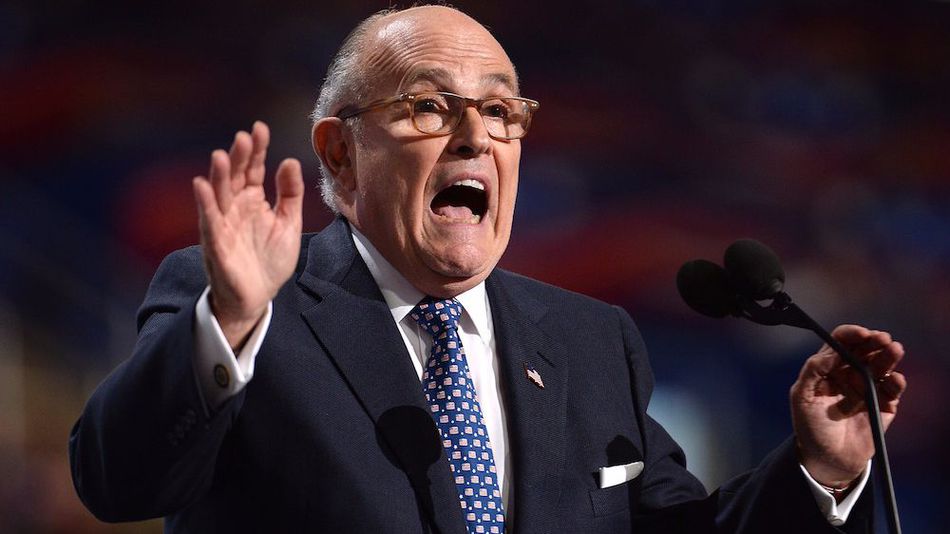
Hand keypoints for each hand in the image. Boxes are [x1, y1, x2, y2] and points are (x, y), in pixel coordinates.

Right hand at [192, 121, 303, 349]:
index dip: (256, 150)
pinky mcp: (216, 244)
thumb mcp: (289, 224)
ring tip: (222, 155)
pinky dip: (205, 204)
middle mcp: (235, 207)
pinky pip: (209, 221)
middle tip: (245, 137)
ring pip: (218, 194)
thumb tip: (290, 161)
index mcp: (253, 200)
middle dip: (239, 157)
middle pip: (235, 177)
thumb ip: (290, 194)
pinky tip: (201, 185)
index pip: (253, 169)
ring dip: (219, 176)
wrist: (258, 297)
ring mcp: (223, 224)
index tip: (260, 128)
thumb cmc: (270, 260)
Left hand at [790, 324, 905, 487]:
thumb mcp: (802, 397)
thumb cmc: (810, 427)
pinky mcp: (883, 405)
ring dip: (888, 357)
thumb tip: (830, 352)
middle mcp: (849, 374)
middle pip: (864, 351)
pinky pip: (891, 391)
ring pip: (881, 367)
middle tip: (882, 339)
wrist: (827, 459)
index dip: (850, 335)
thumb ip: (813, 371)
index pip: (841, 344)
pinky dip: (895, 384)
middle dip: (873, 342)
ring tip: (894, 350)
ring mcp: (867, 389)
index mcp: (828, 369)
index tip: (860, 334)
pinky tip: (895, 380)